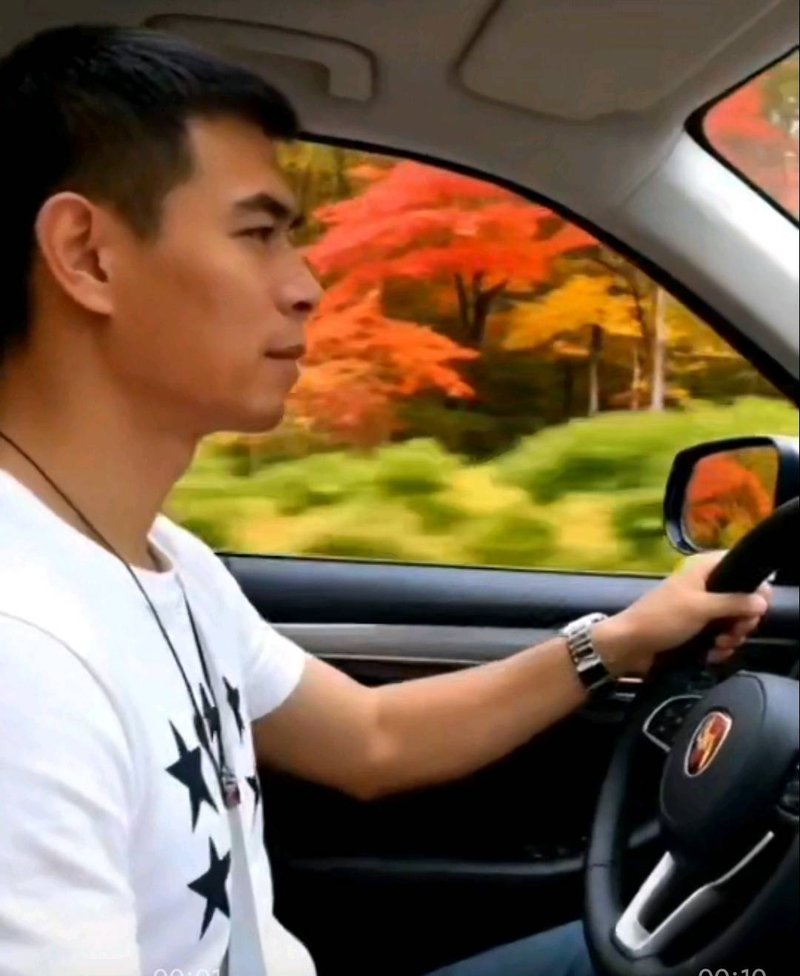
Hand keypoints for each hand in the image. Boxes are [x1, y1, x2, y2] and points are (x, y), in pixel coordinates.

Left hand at [594, 552, 772, 676]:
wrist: (629, 646)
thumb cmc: (662, 618)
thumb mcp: (700, 607)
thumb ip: (734, 602)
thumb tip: (764, 600)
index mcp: (704, 570)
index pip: (740, 566)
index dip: (753, 585)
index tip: (754, 605)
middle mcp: (705, 587)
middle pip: (742, 600)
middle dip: (742, 620)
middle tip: (733, 632)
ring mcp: (701, 611)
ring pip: (733, 623)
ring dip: (730, 639)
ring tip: (717, 646)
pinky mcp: (697, 632)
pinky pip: (720, 639)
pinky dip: (718, 649)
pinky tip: (709, 655)